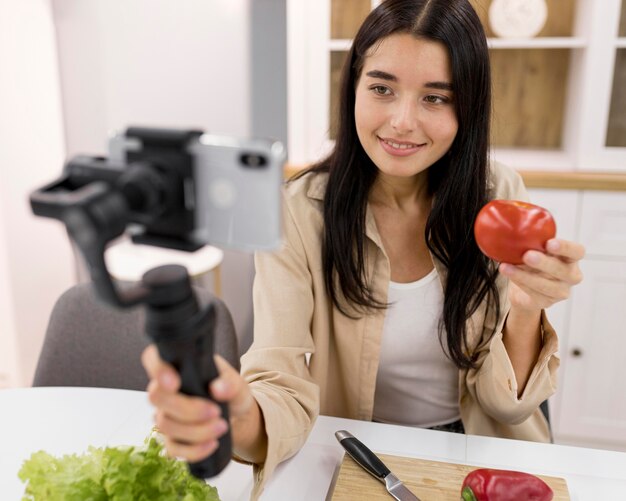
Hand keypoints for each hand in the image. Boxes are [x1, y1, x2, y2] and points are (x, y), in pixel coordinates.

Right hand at [141, 345, 255, 461]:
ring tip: (222, 426)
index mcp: (179, 367)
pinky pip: (173, 448)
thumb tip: (218, 389)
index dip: (157, 370)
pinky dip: (194, 449)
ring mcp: (166, 415)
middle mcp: (166, 390)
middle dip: (186, 409)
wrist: (238, 418)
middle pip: (156, 397)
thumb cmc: (231, 393)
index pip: (153, 358)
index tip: (175, 383)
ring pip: (164, 425)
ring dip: (196, 430)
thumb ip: (230, 383)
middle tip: (215, 411)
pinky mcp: (172, 438)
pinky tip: (213, 444)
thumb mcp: (237, 383)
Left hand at [499, 238, 584, 311]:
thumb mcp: (534, 249)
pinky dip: (519, 283)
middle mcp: (571, 275)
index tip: (549, 243)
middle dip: (544, 263)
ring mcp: (561, 291)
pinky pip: (534, 294)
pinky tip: (508, 274)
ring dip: (524, 276)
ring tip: (506, 267)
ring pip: (546, 286)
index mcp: (571, 258)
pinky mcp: (547, 302)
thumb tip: (511, 225)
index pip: (577, 251)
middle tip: (527, 255)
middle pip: (563, 270)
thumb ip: (531, 240)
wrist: (524, 289)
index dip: (565, 248)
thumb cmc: (533, 263)